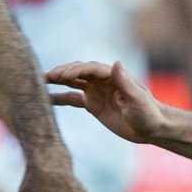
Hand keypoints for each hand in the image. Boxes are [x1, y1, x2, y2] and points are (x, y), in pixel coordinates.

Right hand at [46, 60, 169, 143]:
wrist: (152, 128)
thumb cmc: (148, 113)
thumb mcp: (137, 99)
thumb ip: (125, 82)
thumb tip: (116, 62)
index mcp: (113, 77)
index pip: (91, 69)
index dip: (77, 70)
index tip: (63, 76)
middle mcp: (102, 81)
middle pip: (78, 72)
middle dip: (62, 73)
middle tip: (46, 76)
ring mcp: (96, 92)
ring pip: (72, 83)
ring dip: (57, 81)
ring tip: (39, 82)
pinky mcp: (93, 105)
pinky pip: (72, 99)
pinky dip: (59, 98)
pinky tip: (45, 99)